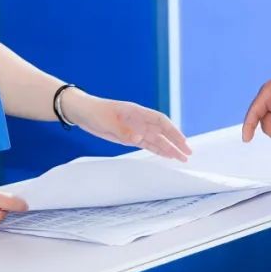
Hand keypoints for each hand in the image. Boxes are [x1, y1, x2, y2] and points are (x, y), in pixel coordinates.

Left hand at [65, 91, 192, 161]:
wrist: (82, 112)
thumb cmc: (95, 112)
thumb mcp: (108, 121)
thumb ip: (124, 130)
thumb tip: (139, 138)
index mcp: (137, 112)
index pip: (161, 121)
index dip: (173, 131)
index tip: (183, 141)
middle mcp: (140, 121)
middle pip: (162, 132)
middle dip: (176, 142)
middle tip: (188, 153)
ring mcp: (135, 129)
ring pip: (156, 140)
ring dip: (169, 148)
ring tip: (181, 158)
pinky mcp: (129, 137)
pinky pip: (147, 144)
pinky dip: (157, 150)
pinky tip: (166, 156)